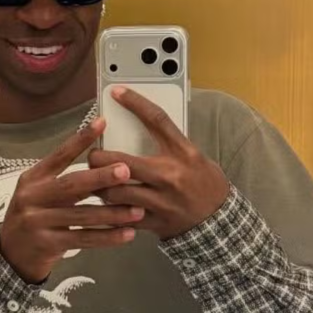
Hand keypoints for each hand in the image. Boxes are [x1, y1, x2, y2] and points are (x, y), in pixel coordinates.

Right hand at [0, 118, 143, 283]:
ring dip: (112, 213)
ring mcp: (38, 222)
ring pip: (82, 215)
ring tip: (137, 210)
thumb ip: (63, 179)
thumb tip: (101, 163)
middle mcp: (32, 197)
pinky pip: (83, 239)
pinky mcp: (48, 244)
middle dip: (101, 178)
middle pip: (71, 185)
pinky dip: (107, 237)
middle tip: (126, 170)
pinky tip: (126, 233)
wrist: (12, 253)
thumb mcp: (39, 192)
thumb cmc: (33, 217)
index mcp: (32, 179)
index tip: (101, 123)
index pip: (59, 156)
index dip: (80, 139)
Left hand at [88, 86, 229, 240]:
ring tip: (96, 180)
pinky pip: (122, 214)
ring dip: (100, 185)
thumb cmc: (204, 183)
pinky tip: (105, 202)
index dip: (135, 103)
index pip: (157, 120)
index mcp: (183, 153)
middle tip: (93, 156)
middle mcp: (171, 175)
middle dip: (99, 158)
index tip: (117, 92)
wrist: (219, 220)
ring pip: (116, 191)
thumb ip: (167, 144)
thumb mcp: (193, 156)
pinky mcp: (154, 220)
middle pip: (122, 162)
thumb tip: (137, 125)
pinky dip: (109, 207)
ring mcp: (161, 200)